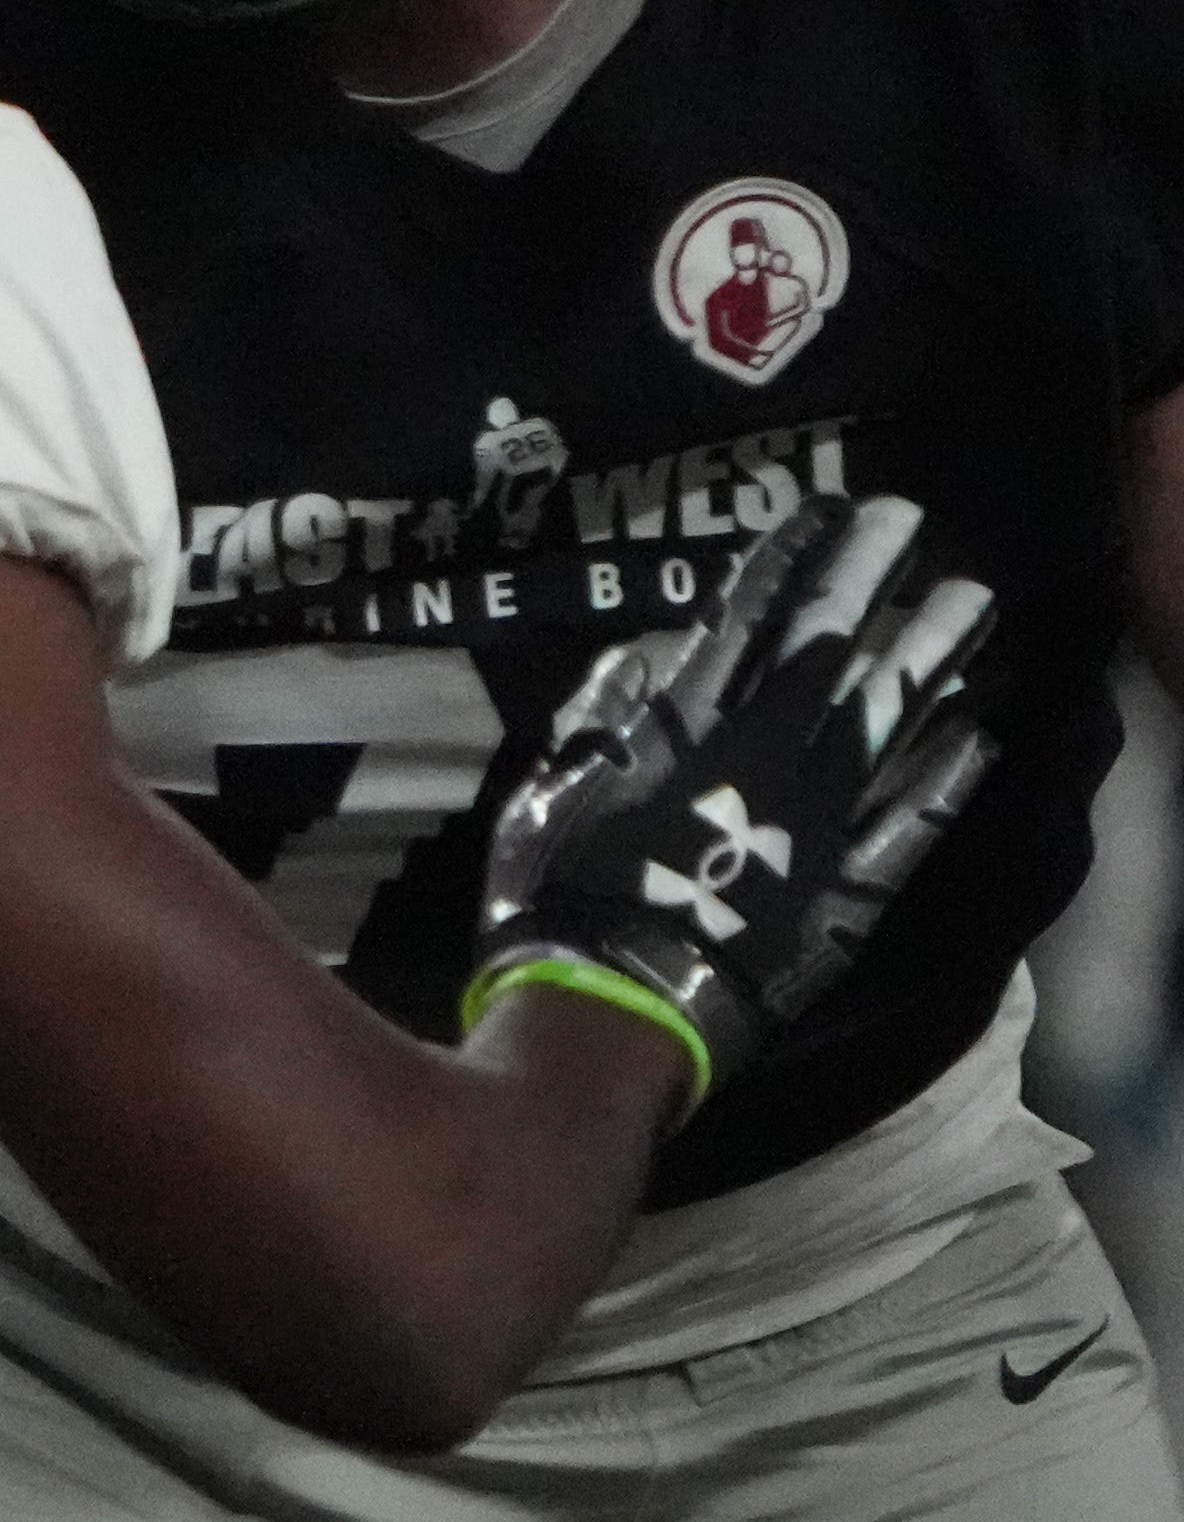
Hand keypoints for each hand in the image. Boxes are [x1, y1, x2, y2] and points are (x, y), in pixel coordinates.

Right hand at [468, 489, 998, 1111]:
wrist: (612, 1010)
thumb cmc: (558, 906)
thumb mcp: (541, 800)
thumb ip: (594, 724)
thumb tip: (636, 657)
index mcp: (682, 734)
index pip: (743, 625)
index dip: (784, 564)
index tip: (821, 511)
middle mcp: (761, 759)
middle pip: (823, 652)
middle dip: (862, 580)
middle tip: (904, 520)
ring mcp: (816, 820)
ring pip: (884, 721)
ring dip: (928, 658)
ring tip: (969, 602)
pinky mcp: (851, 884)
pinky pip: (911, 822)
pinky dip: (945, 779)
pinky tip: (980, 734)